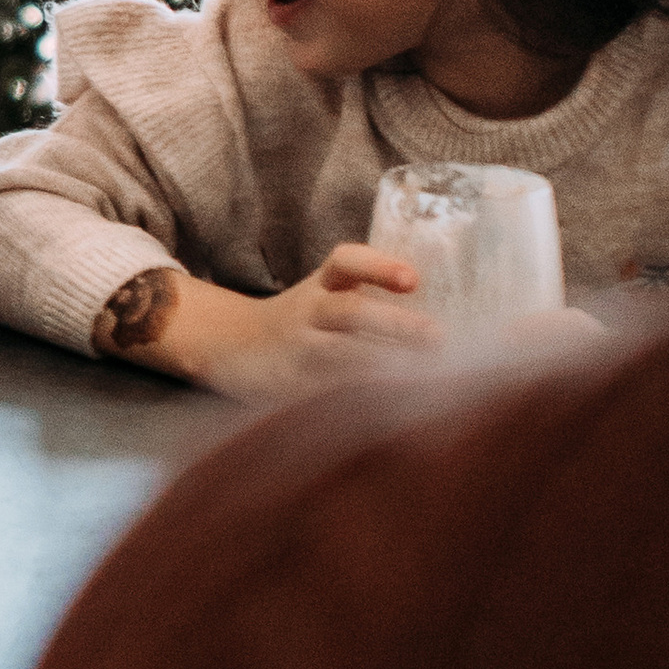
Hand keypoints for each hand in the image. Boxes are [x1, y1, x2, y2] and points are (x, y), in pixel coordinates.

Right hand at [92, 243, 440, 401]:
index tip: (413, 280)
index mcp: (320, 285)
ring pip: (342, 356)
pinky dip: (367, 397)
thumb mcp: (323, 296)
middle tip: (437, 337)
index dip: (379, 267)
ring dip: (386, 365)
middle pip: (349, 312)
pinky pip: (334, 390)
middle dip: (394, 324)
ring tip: (427, 374)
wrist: (229, 346)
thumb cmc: (298, 321)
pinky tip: (400, 406)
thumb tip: (439, 324)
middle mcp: (309, 312)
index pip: (347, 263)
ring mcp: (301, 350)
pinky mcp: (296, 385)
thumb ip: (370, 299)